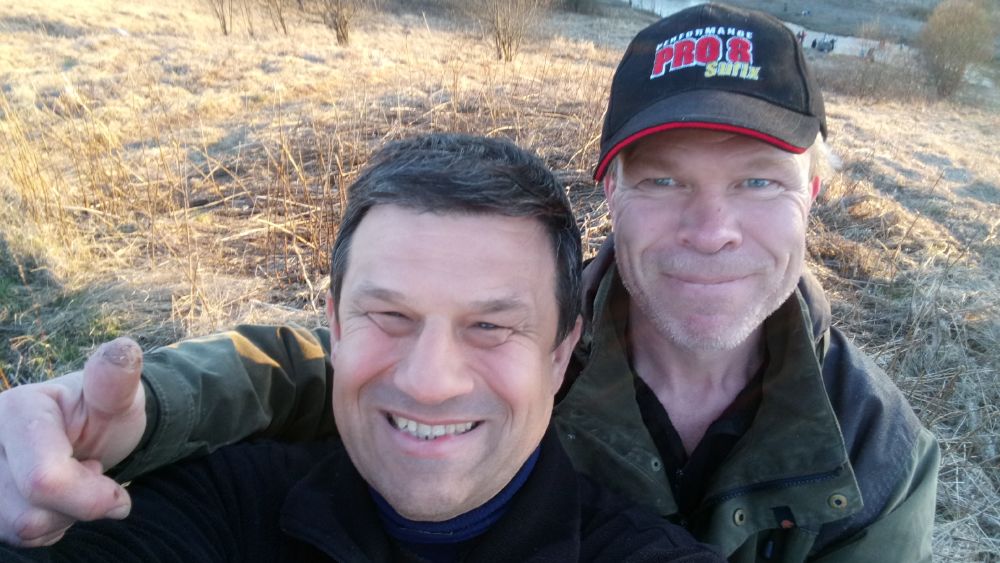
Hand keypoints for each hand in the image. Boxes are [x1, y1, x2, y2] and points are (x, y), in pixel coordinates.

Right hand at [0, 337, 146, 546]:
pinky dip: (48, 526)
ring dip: (62, 515)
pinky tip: (55, 500)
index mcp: (16, 408)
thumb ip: (117, 379)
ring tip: (71, 480)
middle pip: (29, 511)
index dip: (89, 492)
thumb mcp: (118, 396)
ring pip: (21, 528)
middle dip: (77, 502)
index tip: (104, 469)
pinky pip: (17, 538)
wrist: (94, 433)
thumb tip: (123, 350)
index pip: (44, 479)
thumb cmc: (105, 412)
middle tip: (88, 469)